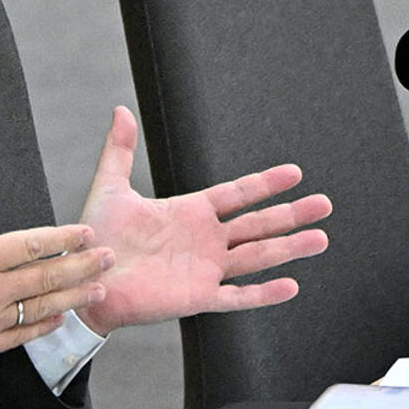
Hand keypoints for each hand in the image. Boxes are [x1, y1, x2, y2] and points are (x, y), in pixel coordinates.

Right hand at [0, 152, 113, 378]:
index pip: (29, 246)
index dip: (61, 239)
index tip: (84, 232)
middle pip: (46, 276)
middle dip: (81, 265)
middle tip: (108, 257)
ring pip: (41, 307)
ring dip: (73, 296)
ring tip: (98, 289)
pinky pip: (22, 334)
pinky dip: (44, 326)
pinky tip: (60, 320)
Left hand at [75, 107, 330, 333]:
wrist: (84, 277)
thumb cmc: (96, 237)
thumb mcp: (110, 187)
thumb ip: (120, 150)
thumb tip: (121, 111)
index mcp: (190, 213)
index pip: (237, 195)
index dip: (266, 184)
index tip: (295, 174)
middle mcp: (204, 240)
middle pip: (258, 224)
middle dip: (291, 214)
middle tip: (324, 204)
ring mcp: (204, 269)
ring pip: (257, 257)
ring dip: (288, 248)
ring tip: (320, 238)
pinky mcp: (196, 297)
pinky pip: (236, 296)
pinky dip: (262, 294)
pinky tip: (290, 285)